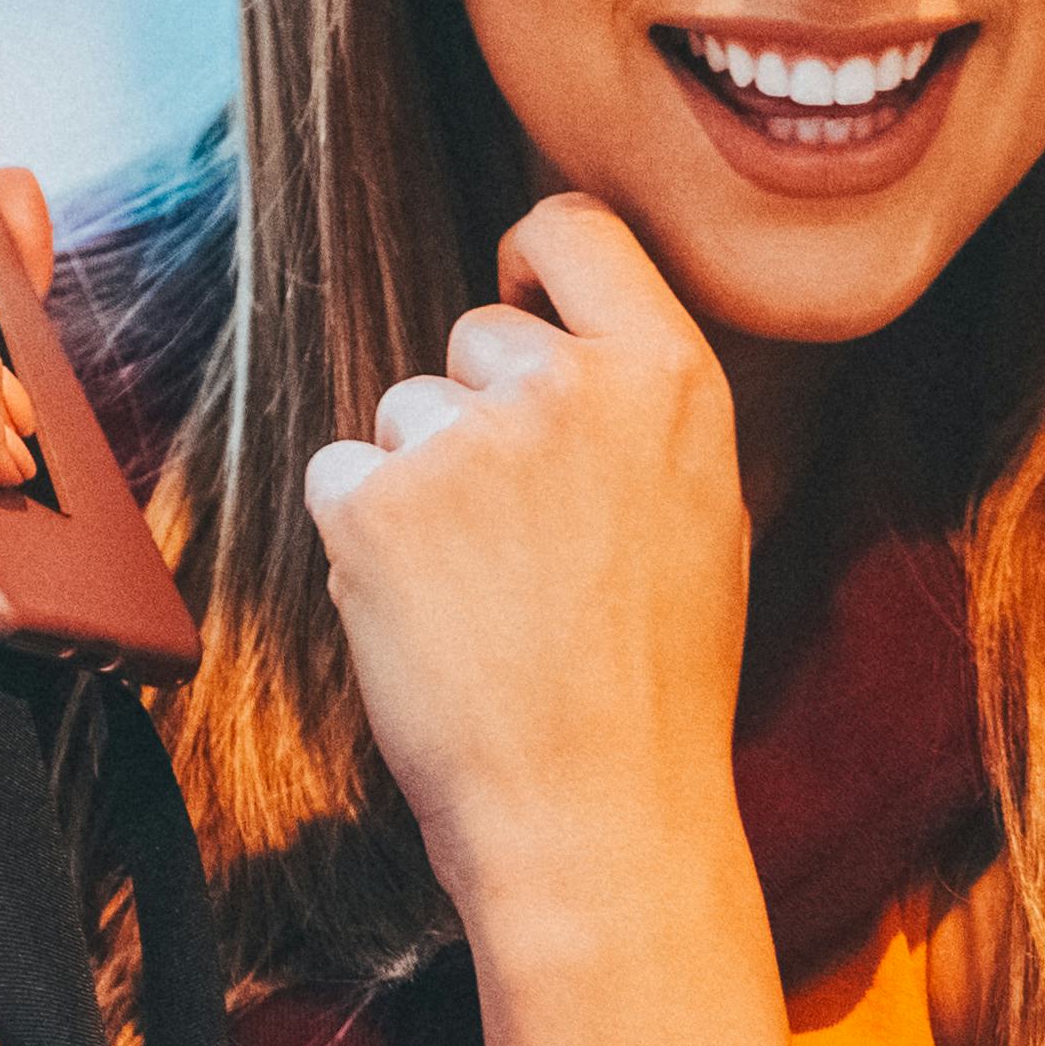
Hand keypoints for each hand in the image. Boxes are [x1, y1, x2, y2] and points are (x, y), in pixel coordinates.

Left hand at [298, 194, 750, 963]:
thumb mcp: (704, 514)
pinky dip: (361, 539)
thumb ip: (638, 410)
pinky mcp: (374, 503)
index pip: (576, 229)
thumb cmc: (655, 686)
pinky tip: (425, 614)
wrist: (593, 815)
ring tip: (481, 597)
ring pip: (404, 413)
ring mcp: (465, 440)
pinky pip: (340, 475)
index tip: (516, 306)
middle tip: (516, 539)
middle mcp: (568, 387)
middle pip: (475, 335)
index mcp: (670, 380)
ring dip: (419, 487)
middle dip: (474, 414)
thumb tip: (561, 337)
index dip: (530, 261)